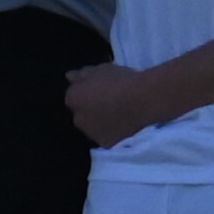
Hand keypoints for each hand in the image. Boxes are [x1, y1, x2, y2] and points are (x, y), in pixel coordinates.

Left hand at [62, 60, 185, 145]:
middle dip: (90, 109)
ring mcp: (91, 134)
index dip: (86, 91)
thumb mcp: (101, 69)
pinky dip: (111, 132)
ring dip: (99, 122)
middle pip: (81, 114)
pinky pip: (106, 136)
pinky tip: (123, 125)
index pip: (74, 95)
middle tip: (108, 101)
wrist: (142, 101)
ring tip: (118, 114)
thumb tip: (70, 76)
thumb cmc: (121, 80)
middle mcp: (77, 119)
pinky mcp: (106, 144)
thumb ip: (83, 74)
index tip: (100, 88)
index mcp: (73, 98)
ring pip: (93, 127)